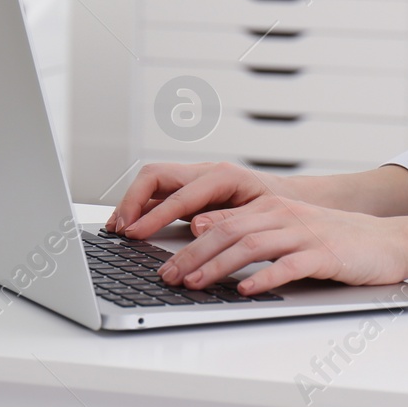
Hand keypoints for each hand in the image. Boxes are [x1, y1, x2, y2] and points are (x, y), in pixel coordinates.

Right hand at [106, 161, 291, 238]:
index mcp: (222, 175)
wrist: (290, 199)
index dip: (154, 215)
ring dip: (132, 203)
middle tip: (120, 228)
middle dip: (133, 200)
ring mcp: (195, 181)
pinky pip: (158, 194)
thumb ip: (229, 219)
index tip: (135, 233)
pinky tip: (130, 224)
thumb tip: (197, 225)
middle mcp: (204, 173)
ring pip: (152, 182)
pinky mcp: (190, 192)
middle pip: (156, 175)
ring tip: (117, 227)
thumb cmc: (279, 205)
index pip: (179, 194)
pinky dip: (140, 208)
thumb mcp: (261, 213)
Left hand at [158, 196, 407, 294]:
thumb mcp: (288, 227)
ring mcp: (305, 232)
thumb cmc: (336, 240)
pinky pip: (289, 264)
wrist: (389, 241)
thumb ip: (250, 227)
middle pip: (229, 231)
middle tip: (169, 277)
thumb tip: (206, 230)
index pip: (220, 221)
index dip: (188, 241)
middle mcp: (284, 214)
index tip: (162, 262)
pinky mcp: (325, 254)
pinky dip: (264, 277)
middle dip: (194, 255)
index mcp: (272, 206)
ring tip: (196, 284)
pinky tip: (246, 290)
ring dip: (219, 266)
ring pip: (252, 244)